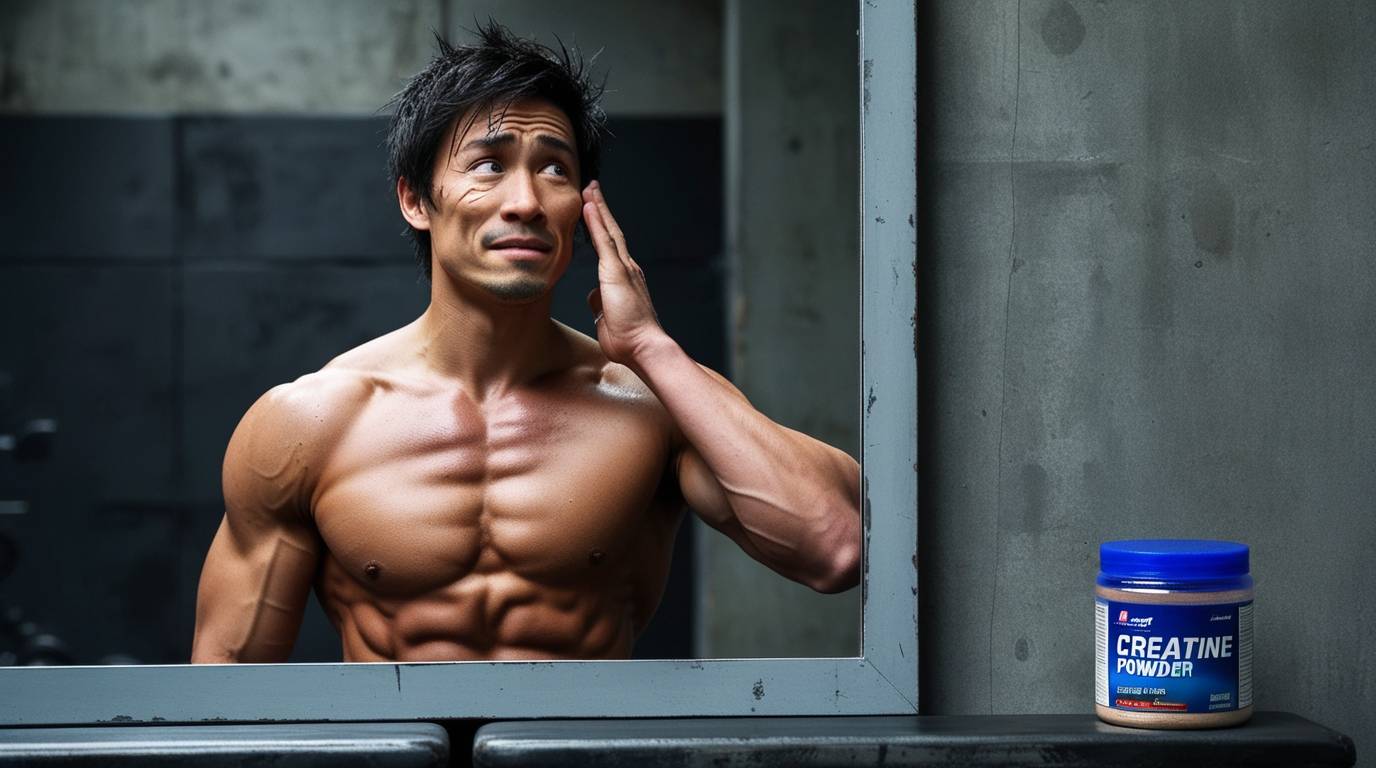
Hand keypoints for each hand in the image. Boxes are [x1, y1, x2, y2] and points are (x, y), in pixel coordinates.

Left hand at [582, 181, 667, 365]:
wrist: (644, 346)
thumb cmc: (628, 339)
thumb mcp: (607, 318)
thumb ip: (601, 303)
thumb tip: (594, 296)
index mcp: (625, 279)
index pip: (610, 247)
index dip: (601, 227)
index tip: (593, 211)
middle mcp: (628, 268)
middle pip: (612, 232)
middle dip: (601, 209)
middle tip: (592, 189)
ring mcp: (624, 268)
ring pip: (609, 231)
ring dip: (598, 208)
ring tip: (589, 189)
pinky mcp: (617, 272)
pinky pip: (604, 241)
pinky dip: (596, 222)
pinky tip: (589, 206)